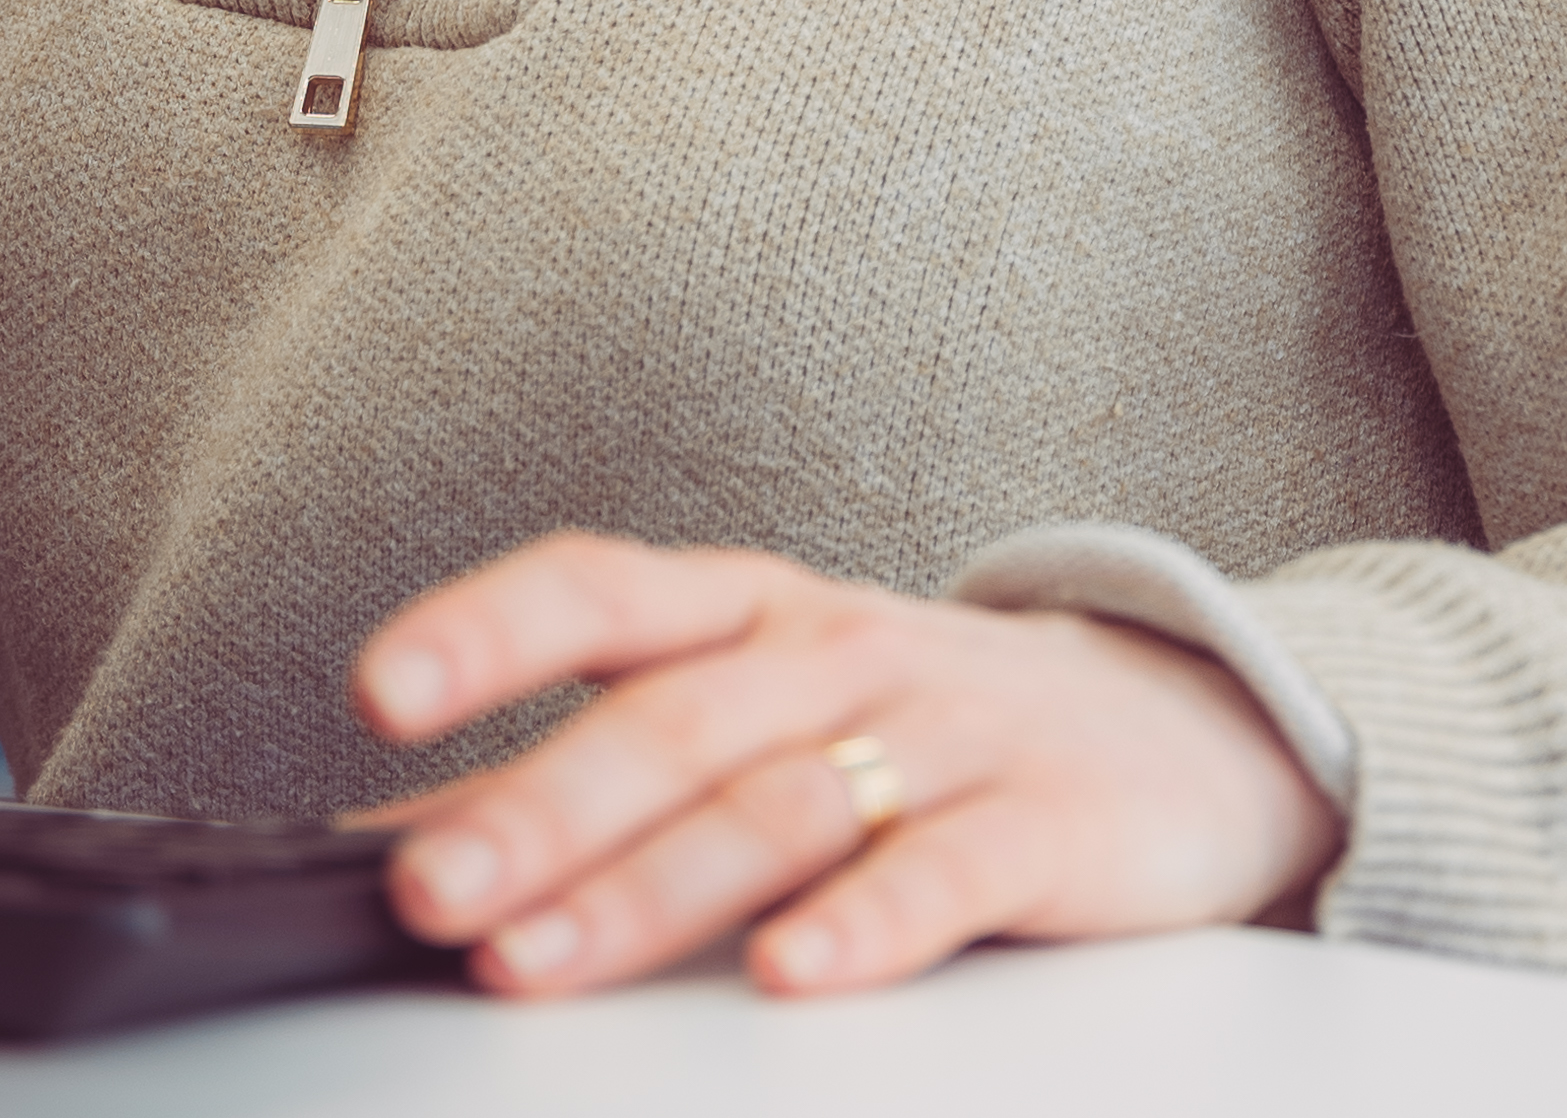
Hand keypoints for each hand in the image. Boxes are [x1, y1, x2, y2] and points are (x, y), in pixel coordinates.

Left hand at [348, 533, 1337, 1000]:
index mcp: (752, 611)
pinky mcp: (1048, 821)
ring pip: (783, 803)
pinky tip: (790, 977)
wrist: (1186, 732)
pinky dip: (864, 923)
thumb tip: (396, 847)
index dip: (488, 629)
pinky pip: (949, 869)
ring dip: (650, 889)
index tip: (380, 690)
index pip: (603, 590)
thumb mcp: (759, 714)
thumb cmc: (924, 723)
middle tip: (433, 889)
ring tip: (540, 959)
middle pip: (675, 722)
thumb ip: (591, 771)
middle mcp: (839, 652)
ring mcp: (948, 730)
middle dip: (541, 809)